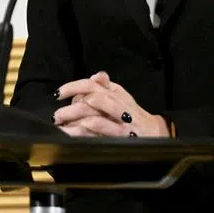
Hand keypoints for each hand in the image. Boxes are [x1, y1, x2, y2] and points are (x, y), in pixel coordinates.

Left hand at [53, 72, 169, 137]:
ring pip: (94, 117)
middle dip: (70, 108)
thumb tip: (95, 75)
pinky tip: (75, 134)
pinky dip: (86, 132)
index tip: (58, 94)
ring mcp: (120, 122)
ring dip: (75, 121)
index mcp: (115, 93)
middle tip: (57, 116)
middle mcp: (118, 105)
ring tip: (63, 127)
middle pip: (91, 101)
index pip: (91, 85)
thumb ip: (106, 86)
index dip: (72, 87)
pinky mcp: (122, 137)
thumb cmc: (133, 115)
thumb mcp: (122, 96)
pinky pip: (102, 133)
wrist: (157, 134)